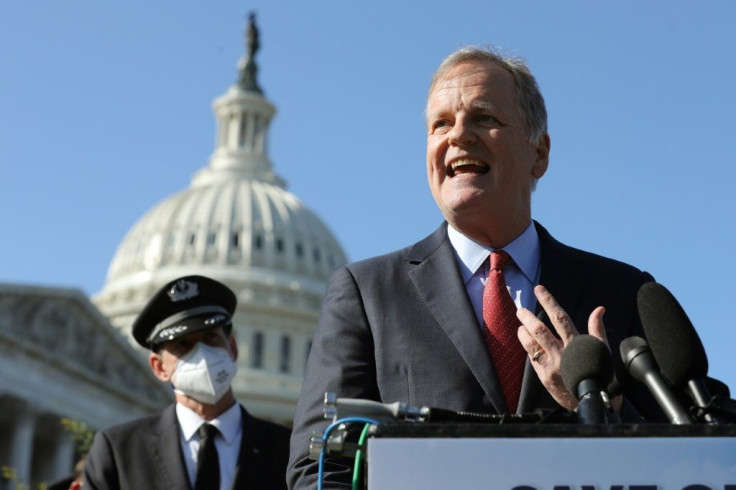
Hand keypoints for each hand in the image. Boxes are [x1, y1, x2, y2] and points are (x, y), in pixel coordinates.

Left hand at [516, 285, 607, 409]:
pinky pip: (532, 357)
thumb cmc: (600, 373)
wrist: (594, 401)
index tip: (539, 289)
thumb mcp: (602, 350)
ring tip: (521, 323)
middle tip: (521, 309)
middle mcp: (563, 353)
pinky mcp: (545, 377)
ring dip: (524, 330)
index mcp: (578, 344)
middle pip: (540, 329)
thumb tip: (599, 309)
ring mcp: (552, 366)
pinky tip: (524, 339)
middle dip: (528, 317)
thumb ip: (597, 329)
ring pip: (532, 343)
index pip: (560, 317)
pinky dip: (527, 345)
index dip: (549, 301)